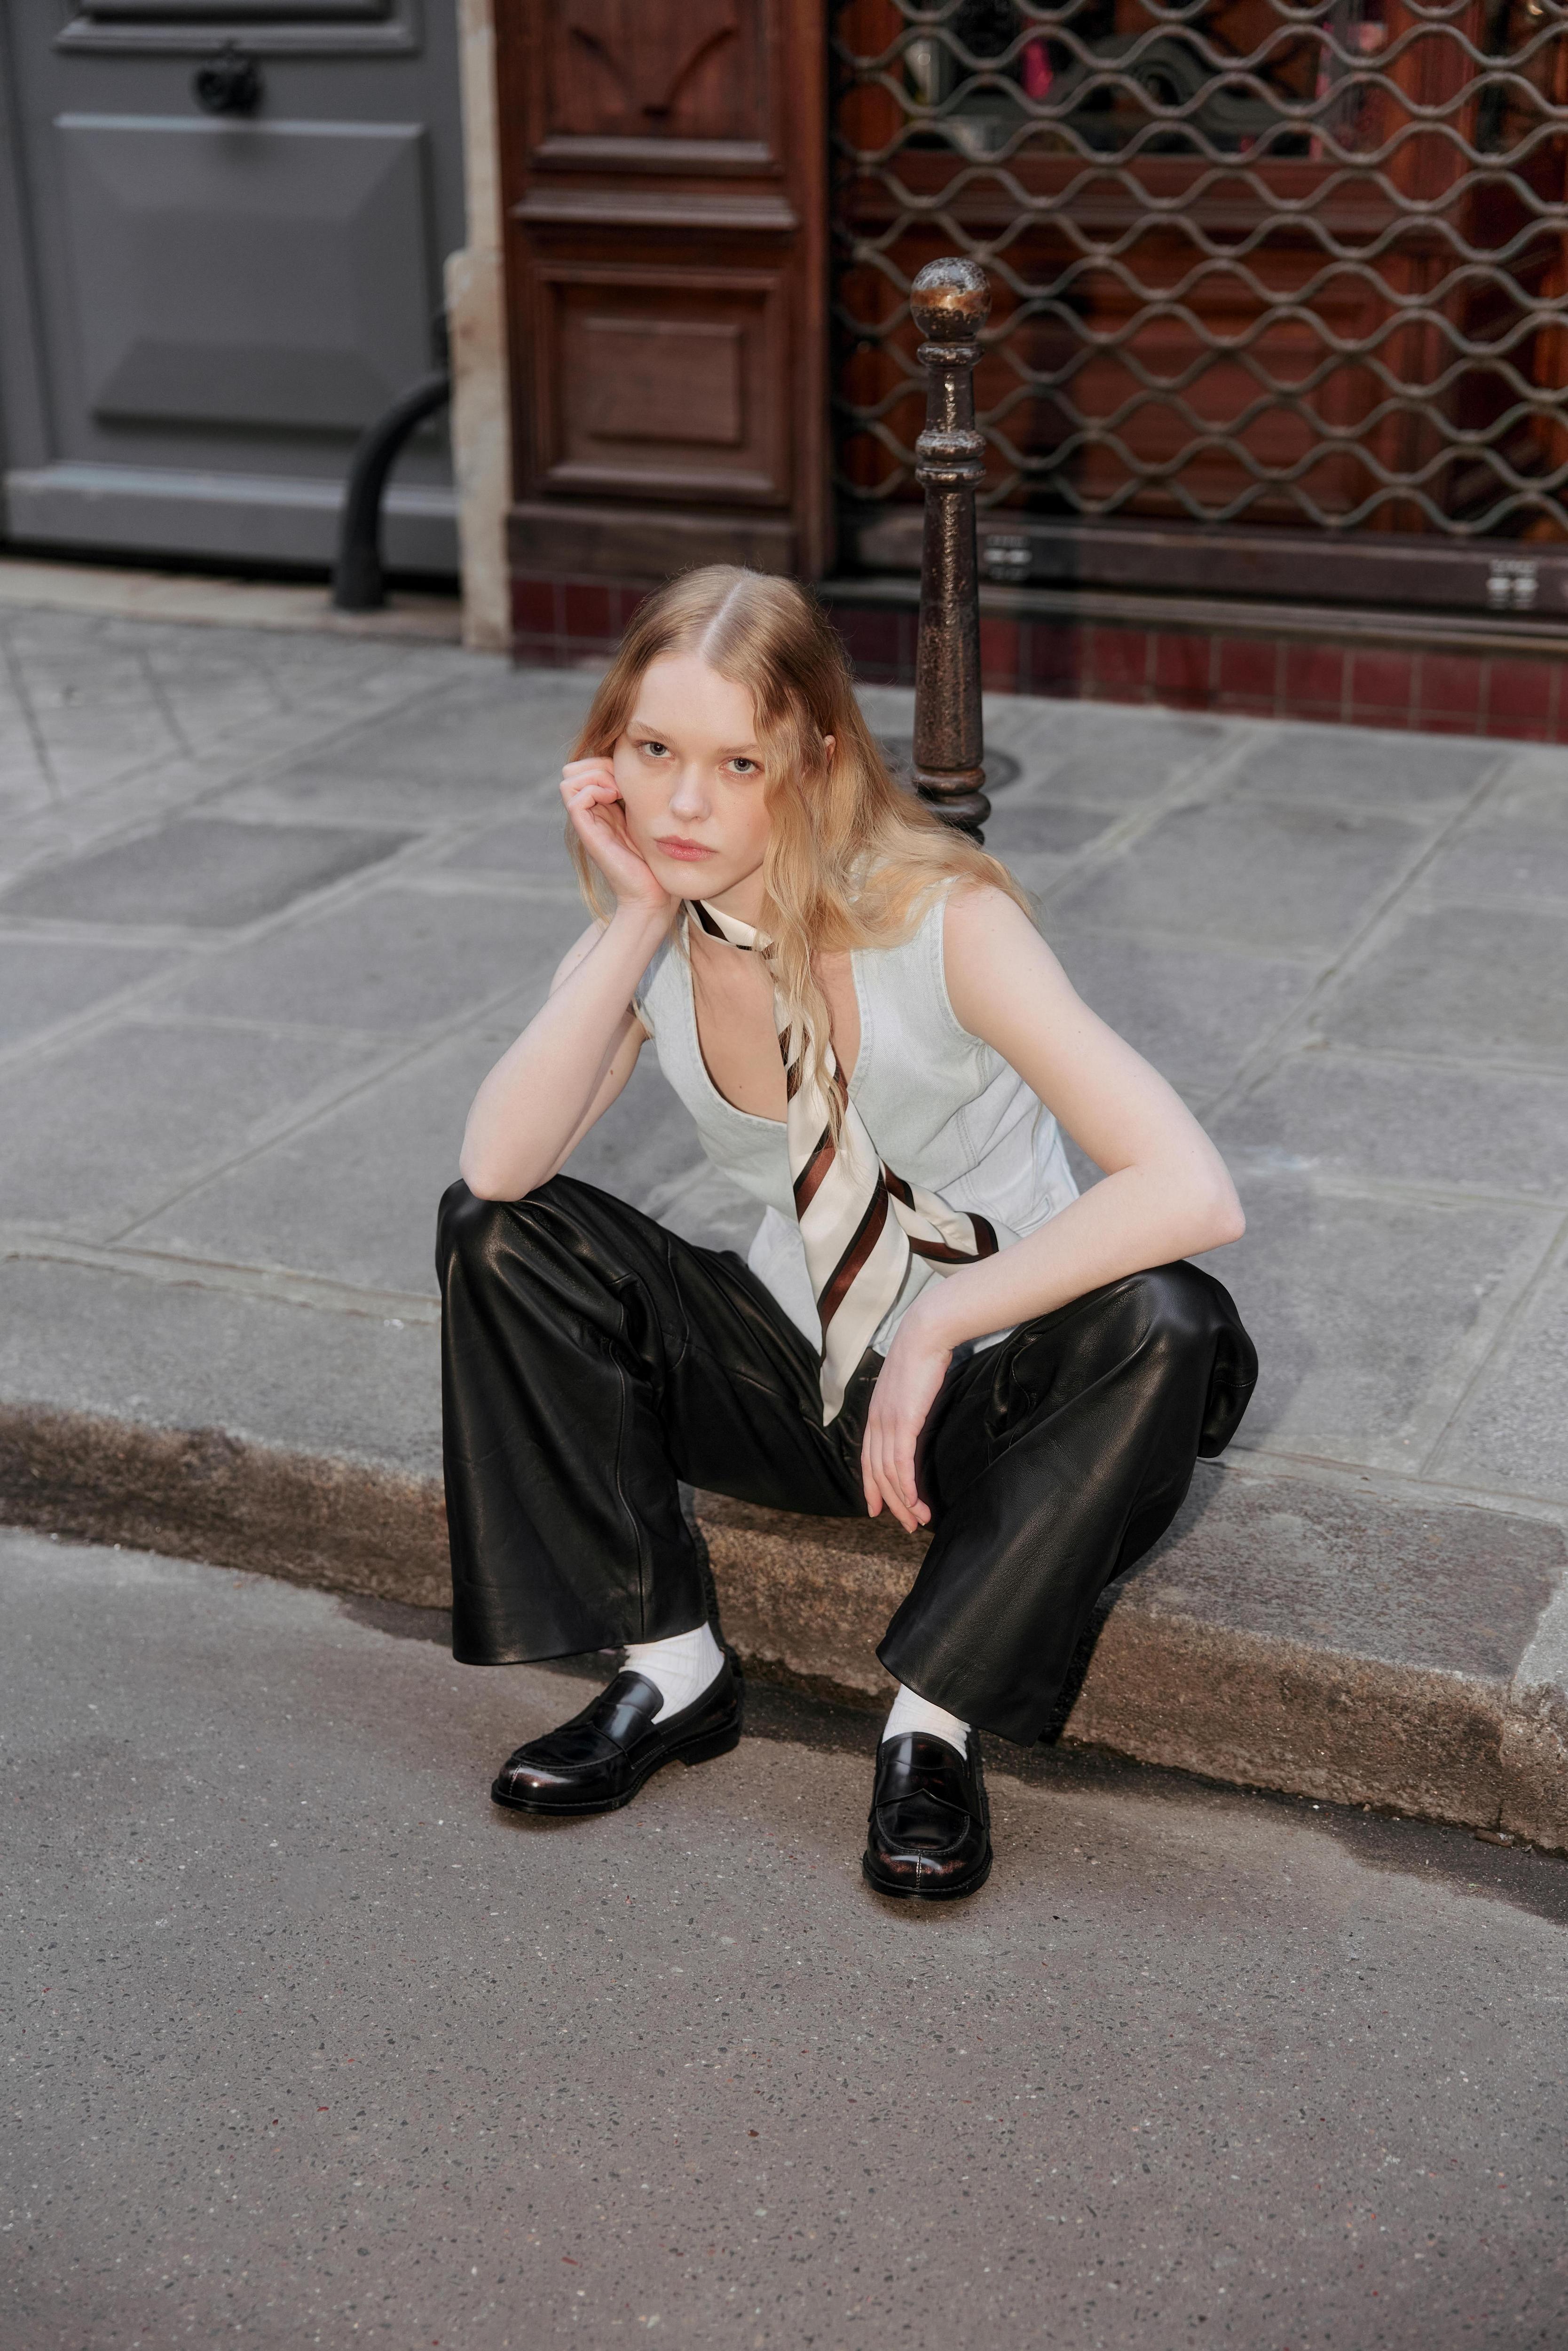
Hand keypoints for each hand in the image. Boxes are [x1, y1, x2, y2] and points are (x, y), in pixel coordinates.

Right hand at [561, 758, 673, 916]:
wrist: (653, 895)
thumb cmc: (657, 860)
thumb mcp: (649, 818)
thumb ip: (639, 797)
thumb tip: (641, 770)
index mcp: (604, 807)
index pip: (588, 768)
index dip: (605, 761)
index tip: (630, 775)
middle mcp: (592, 813)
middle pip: (574, 770)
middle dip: (598, 765)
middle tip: (622, 781)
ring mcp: (587, 823)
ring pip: (570, 779)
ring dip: (595, 775)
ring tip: (618, 789)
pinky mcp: (588, 834)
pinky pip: (575, 798)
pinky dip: (594, 790)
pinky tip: (615, 799)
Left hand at [861, 1297, 952, 1534]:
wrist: (925, 1334)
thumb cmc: (923, 1356)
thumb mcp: (910, 1387)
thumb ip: (908, 1405)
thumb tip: (915, 1417)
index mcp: (876, 1414)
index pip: (869, 1458)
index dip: (871, 1486)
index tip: (877, 1508)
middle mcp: (877, 1421)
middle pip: (877, 1472)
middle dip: (890, 1502)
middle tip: (905, 1524)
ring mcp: (887, 1422)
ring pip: (889, 1473)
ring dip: (903, 1501)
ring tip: (917, 1520)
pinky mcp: (903, 1422)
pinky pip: (901, 1463)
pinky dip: (907, 1487)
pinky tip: (915, 1502)